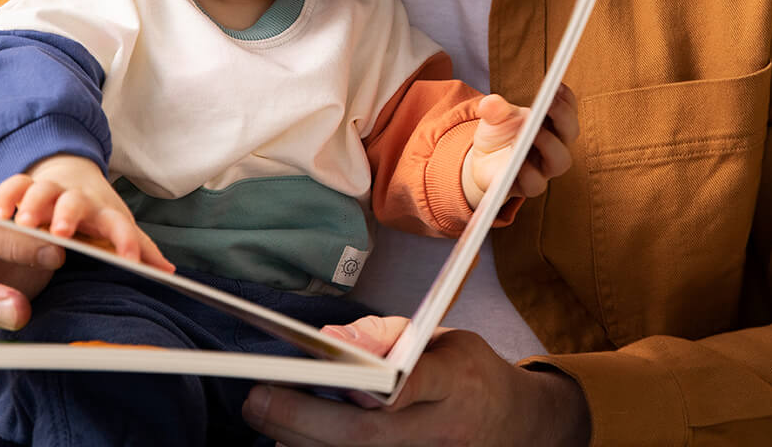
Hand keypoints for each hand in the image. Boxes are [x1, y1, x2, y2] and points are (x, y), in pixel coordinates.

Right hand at [0, 153, 173, 271]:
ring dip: (34, 205)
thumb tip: (168, 270)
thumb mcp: (117, 226)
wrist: (70, 173)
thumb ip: (139, 248)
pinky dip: (7, 196)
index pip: (119, 225)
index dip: (126, 241)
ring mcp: (49, 192)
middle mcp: (76, 200)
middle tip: (62, 232)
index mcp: (102, 213)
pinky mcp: (24, 188)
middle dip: (69, 215)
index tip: (129, 259)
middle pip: (75, 203)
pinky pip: (14, 185)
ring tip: (24, 223)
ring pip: (42, 191)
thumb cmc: (95, 211)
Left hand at [241, 315, 590, 445]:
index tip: (336, 369)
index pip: (415, 383)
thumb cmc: (469, 373)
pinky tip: (294, 442)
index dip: (376, 382)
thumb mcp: (443, 337)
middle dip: (304, 420)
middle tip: (256, 400)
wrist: (515, 427)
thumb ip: (388, 335)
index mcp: (455, 381)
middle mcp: (442, 432)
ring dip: (303, 444)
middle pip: (367, 437)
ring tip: (266, 418)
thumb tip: (330, 339)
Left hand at [461, 86, 578, 207]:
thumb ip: (493, 108)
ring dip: (549, 145)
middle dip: (563, 116)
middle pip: (571, 132)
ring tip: (534, 134)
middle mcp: (554, 144)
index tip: (558, 85)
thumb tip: (491, 104)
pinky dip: (528, 173)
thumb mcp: (493, 116)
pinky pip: (536, 184)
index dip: (567, 97)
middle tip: (548, 103)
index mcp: (550, 122)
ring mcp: (544, 167)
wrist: (484, 162)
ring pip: (560, 161)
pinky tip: (518, 163)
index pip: (567, 109)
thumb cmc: (498, 133)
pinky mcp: (529, 186)